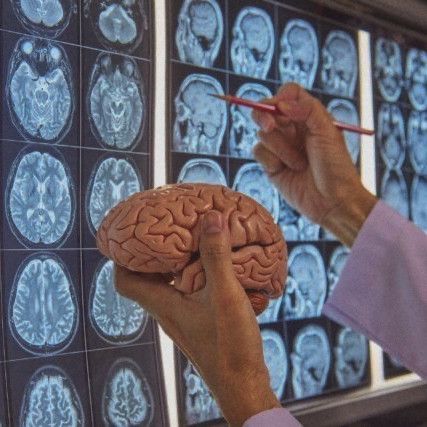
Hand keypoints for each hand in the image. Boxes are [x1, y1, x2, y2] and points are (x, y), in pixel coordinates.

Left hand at [115, 210, 280, 425]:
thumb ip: (216, 257)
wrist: (244, 386)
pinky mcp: (198, 322)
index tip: (131, 234)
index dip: (122, 256)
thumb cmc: (230, 346)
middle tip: (165, 230)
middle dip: (152, 253)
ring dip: (176, 263)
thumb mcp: (224, 294)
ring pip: (169, 285)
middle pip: (146, 279)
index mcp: (164, 305)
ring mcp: (183, 318)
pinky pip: (187, 292)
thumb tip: (210, 218)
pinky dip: (194, 275)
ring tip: (190, 241)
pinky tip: (215, 267)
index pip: (125, 280)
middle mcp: (168, 312)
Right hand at [252, 83, 376, 245]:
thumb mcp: (327, 132)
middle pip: (267, 110)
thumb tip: (281, 102)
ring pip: (263, 134)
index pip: (288, 94)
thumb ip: (307, 109)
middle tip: (270, 126)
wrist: (333, 202)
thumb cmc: (336, 167)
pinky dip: (271, 160)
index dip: (280, 97)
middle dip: (265, 117)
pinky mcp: (271, 164)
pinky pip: (258, 151)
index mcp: (309, 117)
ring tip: (299, 163)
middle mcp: (293, 129)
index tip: (280, 107)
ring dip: (280, 148)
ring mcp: (281, 147)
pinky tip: (287, 170)